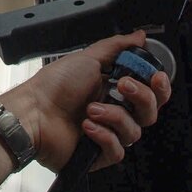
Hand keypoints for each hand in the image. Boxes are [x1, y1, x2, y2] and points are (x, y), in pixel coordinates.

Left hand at [1, 32, 173, 172]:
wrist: (33, 112)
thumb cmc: (54, 85)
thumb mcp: (87, 58)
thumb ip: (117, 47)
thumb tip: (138, 36)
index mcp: (114, 89)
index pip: (151, 92)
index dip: (159, 86)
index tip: (154, 77)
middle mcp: (114, 111)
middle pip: (150, 112)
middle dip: (141, 97)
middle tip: (121, 86)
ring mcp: (107, 133)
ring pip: (134, 132)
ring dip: (114, 117)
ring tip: (91, 109)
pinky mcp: (98, 154)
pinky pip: (117, 150)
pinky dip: (104, 136)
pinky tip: (87, 127)